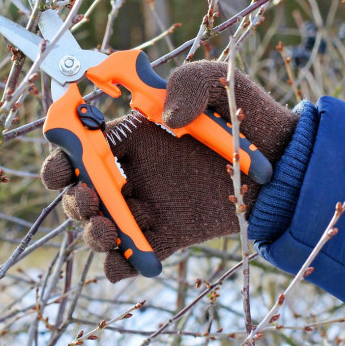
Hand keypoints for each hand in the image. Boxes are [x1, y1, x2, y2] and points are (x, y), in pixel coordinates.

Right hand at [40, 61, 299, 281]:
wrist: (284, 163)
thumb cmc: (246, 114)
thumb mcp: (218, 81)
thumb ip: (189, 82)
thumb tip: (168, 118)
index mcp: (131, 133)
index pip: (79, 145)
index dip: (60, 155)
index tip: (62, 163)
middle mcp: (131, 172)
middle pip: (80, 190)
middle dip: (73, 198)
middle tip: (89, 198)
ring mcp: (148, 207)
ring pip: (99, 226)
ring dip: (91, 231)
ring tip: (108, 230)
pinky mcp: (168, 238)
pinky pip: (132, 259)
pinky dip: (121, 264)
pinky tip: (128, 259)